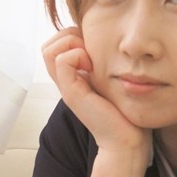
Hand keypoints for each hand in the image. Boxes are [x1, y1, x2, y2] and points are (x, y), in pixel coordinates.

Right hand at [42, 28, 149, 155]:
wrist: (126, 139)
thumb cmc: (124, 110)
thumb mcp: (112, 78)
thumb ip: (104, 63)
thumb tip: (107, 41)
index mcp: (73, 76)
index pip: (56, 44)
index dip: (72, 36)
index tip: (95, 49)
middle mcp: (65, 80)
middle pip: (49, 45)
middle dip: (70, 37)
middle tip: (91, 51)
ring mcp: (66, 87)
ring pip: (50, 49)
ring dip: (71, 45)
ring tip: (91, 60)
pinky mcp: (71, 93)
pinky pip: (62, 60)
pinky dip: (77, 55)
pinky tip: (94, 68)